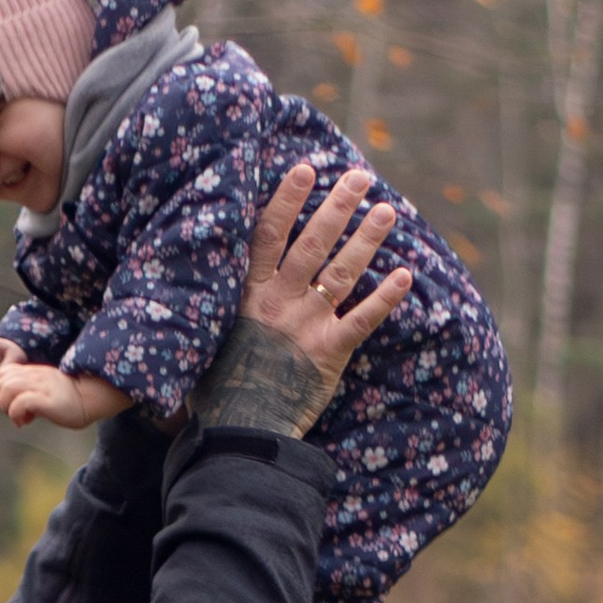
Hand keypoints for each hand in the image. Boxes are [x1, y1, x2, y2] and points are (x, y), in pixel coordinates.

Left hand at [0, 364, 130, 431]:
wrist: (93, 398)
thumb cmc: (71, 400)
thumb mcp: (46, 391)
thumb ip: (30, 393)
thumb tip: (15, 409)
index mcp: (34, 372)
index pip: (4, 373)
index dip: (2, 390)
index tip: (14, 404)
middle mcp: (35, 376)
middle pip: (1, 380)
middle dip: (2, 400)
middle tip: (15, 413)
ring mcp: (40, 386)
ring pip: (6, 389)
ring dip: (7, 407)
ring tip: (20, 417)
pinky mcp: (46, 399)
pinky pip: (19, 403)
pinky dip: (17, 414)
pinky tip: (27, 421)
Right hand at [191, 163, 410, 437]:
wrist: (239, 432)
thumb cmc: (215, 393)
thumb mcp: (203, 342)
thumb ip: (216, 311)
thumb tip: (197, 285)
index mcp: (248, 295)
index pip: (268, 235)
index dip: (288, 200)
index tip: (306, 169)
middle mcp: (280, 302)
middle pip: (313, 243)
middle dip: (338, 206)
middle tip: (360, 177)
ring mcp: (306, 325)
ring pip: (342, 272)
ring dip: (366, 240)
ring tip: (386, 210)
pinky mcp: (329, 353)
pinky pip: (362, 320)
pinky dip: (385, 298)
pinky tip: (405, 276)